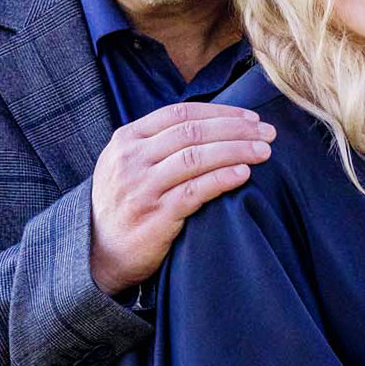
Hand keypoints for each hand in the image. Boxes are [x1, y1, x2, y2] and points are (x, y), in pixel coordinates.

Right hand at [89, 99, 275, 295]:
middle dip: (236, 128)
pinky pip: (195, 191)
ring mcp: (142, 187)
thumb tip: (213, 126)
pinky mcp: (155, 216)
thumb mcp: (127, 165)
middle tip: (267, 132)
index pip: (180, 113)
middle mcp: (132, 159)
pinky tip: (244, 174)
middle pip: (193, 131)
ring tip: (263, 151)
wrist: (97, 253)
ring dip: (236, 150)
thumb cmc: (123, 206)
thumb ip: (158, 144)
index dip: (221, 112)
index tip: (251, 117)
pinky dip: (222, 179)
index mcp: (127, 139)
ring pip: (196, 157)